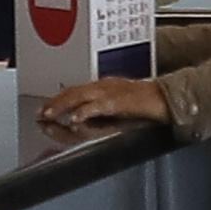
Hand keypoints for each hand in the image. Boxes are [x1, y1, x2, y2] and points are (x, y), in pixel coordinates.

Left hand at [36, 78, 167, 139]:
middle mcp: (105, 86)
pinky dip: (84, 112)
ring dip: (62, 106)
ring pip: (80, 96)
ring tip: (49, 115)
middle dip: (55, 103)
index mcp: (105, 87)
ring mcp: (112, 92)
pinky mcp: (120, 101)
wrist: (169, 99)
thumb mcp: (120, 108)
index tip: (45, 109)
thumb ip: (103, 113)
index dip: (58, 100)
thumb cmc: (149, 105)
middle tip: (40, 113)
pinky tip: (74, 119)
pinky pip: (98, 106)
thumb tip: (82, 124)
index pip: (76, 91)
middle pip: (73, 92)